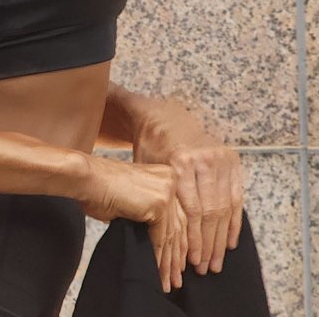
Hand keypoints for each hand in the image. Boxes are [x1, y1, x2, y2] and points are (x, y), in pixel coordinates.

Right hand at [79, 156, 187, 292]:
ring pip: (171, 235)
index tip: (179, 264)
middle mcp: (169, 180)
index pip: (177, 215)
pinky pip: (161, 238)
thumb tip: (160, 239)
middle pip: (178, 226)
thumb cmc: (99, 187)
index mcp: (164, 175)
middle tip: (175, 279)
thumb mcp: (132, 197)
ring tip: (166, 282)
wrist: (85, 179)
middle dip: (176, 256)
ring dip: (168, 263)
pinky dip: (158, 258)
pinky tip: (156, 272)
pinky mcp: (159, 203)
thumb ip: (149, 210)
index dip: (179, 243)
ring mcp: (165, 191)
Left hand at [131, 100, 243, 275]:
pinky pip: (237, 198)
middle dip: (208, 244)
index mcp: (181, 161)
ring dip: (221, 239)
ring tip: (217, 261)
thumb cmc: (151, 146)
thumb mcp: (147, 167)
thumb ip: (158, 196)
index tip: (192, 260)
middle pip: (211, 212)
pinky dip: (234, 222)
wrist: (164, 117)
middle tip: (206, 267)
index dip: (194, 237)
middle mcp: (205, 160)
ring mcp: (221, 159)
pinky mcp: (233, 161)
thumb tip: (162, 236)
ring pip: (225, 208)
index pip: (192, 209)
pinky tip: (230, 242)